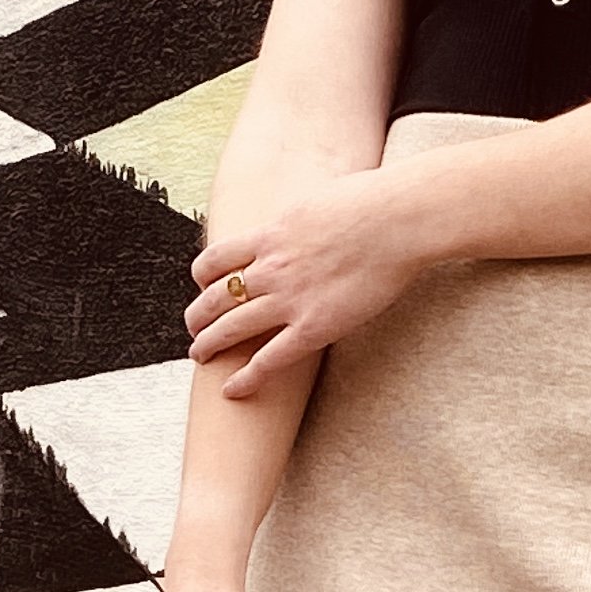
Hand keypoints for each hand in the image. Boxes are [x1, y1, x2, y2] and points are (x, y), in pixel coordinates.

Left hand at [186, 167, 430, 396]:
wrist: (397, 221)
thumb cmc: (370, 203)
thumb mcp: (315, 201)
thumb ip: (296, 221)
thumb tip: (299, 222)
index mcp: (268, 236)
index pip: (215, 259)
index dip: (202, 277)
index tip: (202, 286)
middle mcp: (269, 269)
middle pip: (214, 297)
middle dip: (197, 317)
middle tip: (194, 329)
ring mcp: (288, 300)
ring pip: (230, 328)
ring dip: (208, 345)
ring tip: (200, 356)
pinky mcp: (313, 328)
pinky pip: (268, 360)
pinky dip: (245, 378)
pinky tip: (231, 390)